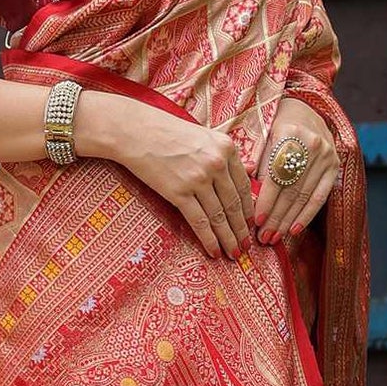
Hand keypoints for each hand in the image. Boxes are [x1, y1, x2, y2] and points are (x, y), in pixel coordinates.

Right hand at [75, 89, 254, 257]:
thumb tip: (250, 171)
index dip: (249, 210)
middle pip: (234, 204)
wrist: (134, 131)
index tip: (252, 225)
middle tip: (246, 247)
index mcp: (226, 148)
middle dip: (241, 230)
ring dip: (228, 238)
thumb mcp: (204, 136)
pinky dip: (208, 239)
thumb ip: (224, 155)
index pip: (244, 186)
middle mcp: (216, 163)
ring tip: (234, 254)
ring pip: (219, 216)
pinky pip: (199, 221)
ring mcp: (198, 179)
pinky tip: (214, 251)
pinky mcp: (179, 192)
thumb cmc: (167, 132)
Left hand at [253, 96, 338, 243]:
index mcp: (289, 133)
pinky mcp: (335, 166)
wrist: (303, 109)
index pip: (276, 175)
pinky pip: (320, 197)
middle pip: (291, 189)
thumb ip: (256, 163)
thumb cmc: (274, 125)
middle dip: (276, 217)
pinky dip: (306, 215)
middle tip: (263, 237)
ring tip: (274, 237)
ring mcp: (326, 156)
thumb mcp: (262, 135)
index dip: (266, 201)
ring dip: (288, 220)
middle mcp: (312, 144)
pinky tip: (294, 230)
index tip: (255, 221)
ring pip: (304, 196)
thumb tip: (248, 197)